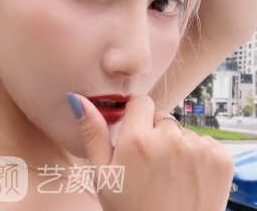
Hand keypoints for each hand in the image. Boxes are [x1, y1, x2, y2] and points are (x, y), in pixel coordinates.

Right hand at [72, 94, 234, 210]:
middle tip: (151, 162)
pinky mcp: (220, 159)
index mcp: (137, 140)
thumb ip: (92, 132)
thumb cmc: (131, 209)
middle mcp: (169, 139)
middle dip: (156, 133)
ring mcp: (198, 149)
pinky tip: (189, 177)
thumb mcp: (103, 174)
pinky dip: (198, 155)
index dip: (137, 118)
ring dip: (177, 145)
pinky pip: (205, 142)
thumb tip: (77, 99)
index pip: (141, 102)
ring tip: (170, 174)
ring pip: (182, 131)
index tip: (136, 136)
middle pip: (162, 117)